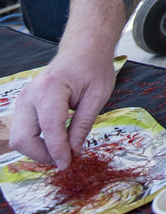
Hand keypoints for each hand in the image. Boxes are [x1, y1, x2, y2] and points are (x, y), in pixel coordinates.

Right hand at [10, 49, 117, 165]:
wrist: (83, 49)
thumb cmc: (94, 67)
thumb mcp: (98, 96)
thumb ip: (83, 125)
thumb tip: (72, 152)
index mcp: (50, 89)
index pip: (49, 129)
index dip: (58, 151)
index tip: (68, 164)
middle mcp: (29, 95)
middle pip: (24, 138)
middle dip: (43, 154)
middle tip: (65, 159)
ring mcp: (22, 100)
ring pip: (18, 137)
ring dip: (37, 150)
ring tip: (62, 151)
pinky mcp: (22, 105)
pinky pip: (22, 130)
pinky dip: (35, 141)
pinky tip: (54, 142)